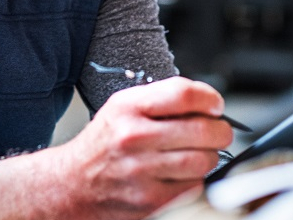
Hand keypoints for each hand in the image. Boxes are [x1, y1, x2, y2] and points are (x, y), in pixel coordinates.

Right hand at [56, 76, 233, 218]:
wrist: (72, 185)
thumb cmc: (104, 144)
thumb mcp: (122, 108)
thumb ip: (162, 99)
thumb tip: (209, 104)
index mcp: (127, 108)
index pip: (184, 94)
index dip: (210, 99)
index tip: (215, 105)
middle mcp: (133, 138)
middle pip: (202, 129)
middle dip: (220, 130)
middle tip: (218, 131)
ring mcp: (141, 171)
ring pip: (203, 161)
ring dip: (210, 157)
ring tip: (199, 153)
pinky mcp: (150, 200)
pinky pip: (194, 186)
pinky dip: (195, 180)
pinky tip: (181, 174)